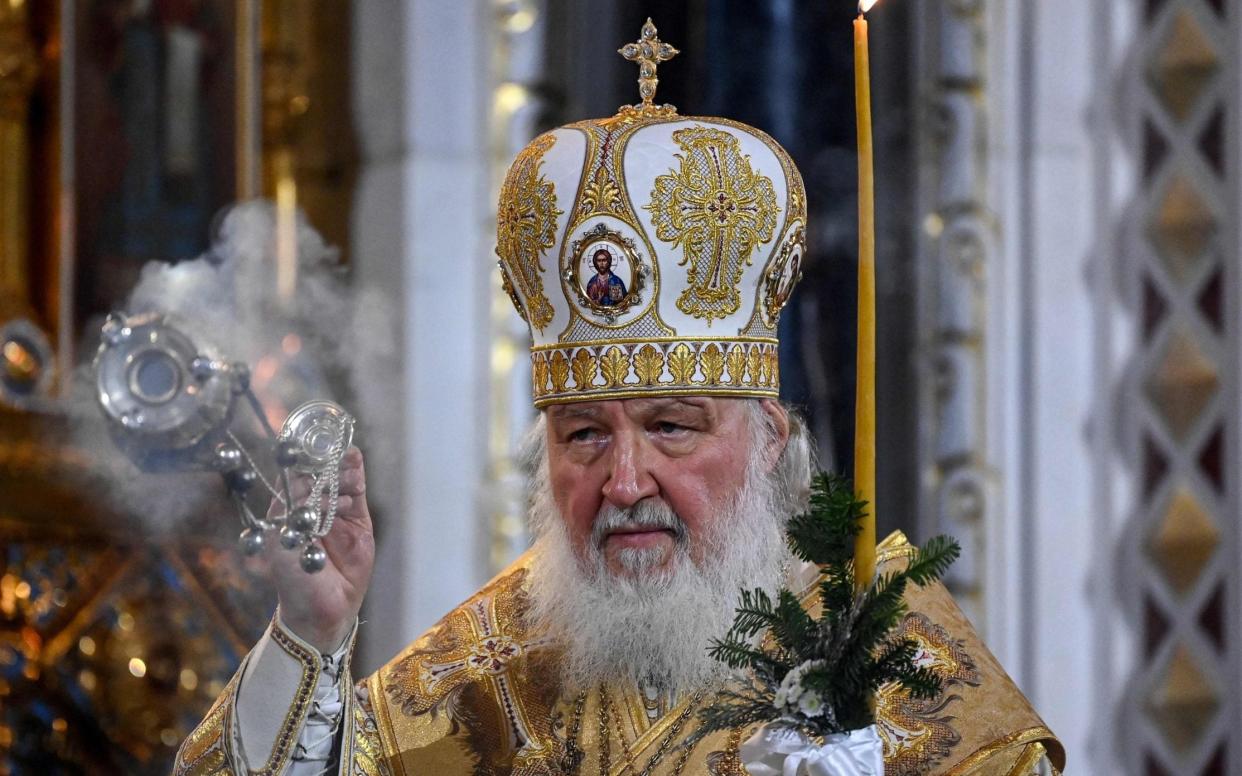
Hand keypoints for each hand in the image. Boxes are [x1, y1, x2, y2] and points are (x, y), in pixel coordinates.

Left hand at [262, 447, 374, 652]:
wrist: (320, 609)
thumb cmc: (293, 580)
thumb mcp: (283, 543)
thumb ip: (288, 511)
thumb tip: (295, 477)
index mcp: (287, 512)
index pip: (293, 478)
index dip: (297, 460)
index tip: (300, 441)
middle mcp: (312, 510)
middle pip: (319, 475)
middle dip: (322, 459)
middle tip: (325, 442)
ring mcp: (336, 515)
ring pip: (339, 481)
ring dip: (338, 467)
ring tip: (341, 457)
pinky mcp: (358, 522)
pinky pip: (356, 493)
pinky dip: (355, 474)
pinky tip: (353, 457)